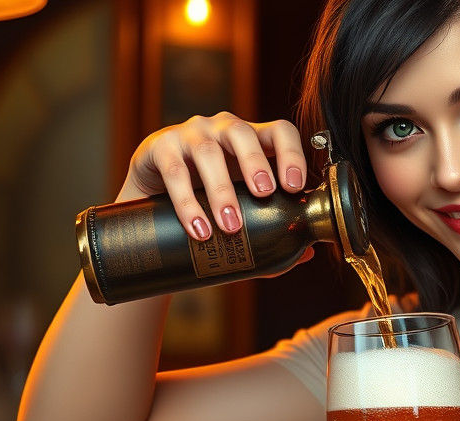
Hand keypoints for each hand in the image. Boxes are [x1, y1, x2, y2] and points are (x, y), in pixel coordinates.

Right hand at [118, 112, 307, 241]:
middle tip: (264, 194)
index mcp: (253, 139)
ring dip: (221, 190)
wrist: (153, 200)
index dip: (291, 154)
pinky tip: (199, 229)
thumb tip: (306, 253)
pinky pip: (174, 171)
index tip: (294, 186)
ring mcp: (190, 135)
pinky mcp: (159, 147)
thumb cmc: (209, 199)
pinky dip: (187, 203)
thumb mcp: (241, 208)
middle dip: (255, 163)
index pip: (280, 132)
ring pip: (207, 152)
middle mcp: (222, 129)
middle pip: (242, 133)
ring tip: (231, 225)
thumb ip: (270, 227)